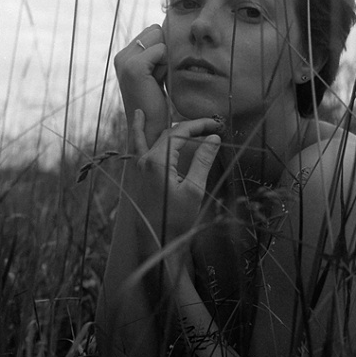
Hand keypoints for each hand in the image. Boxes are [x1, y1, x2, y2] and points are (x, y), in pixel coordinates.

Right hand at [114, 24, 168, 148]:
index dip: (162, 51)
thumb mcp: (155, 71)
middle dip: (164, 53)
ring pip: (159, 38)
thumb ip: (155, 52)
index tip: (155, 75)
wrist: (148, 127)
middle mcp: (121, 56)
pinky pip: (162, 50)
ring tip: (155, 81)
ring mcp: (125, 60)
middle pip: (156, 31)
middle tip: (156, 79)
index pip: (153, 31)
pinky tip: (156, 82)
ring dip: (165, 59)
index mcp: (124, 55)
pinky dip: (165, 66)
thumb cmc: (156, 102)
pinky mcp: (134, 67)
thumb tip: (166, 27)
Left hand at [129, 109, 220, 252]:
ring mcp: (138, 168)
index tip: (217, 126)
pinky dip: (138, 135)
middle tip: (210, 126)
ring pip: (148, 138)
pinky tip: (138, 124)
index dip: (199, 125)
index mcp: (157, 161)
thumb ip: (202, 161)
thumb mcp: (194, 190)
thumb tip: (213, 138)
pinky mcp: (138, 177)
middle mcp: (144, 160)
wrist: (155, 243)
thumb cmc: (176, 220)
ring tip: (148, 113)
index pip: (179, 132)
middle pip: (167, 133)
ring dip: (156, 126)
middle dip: (188, 127)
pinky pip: (137, 148)